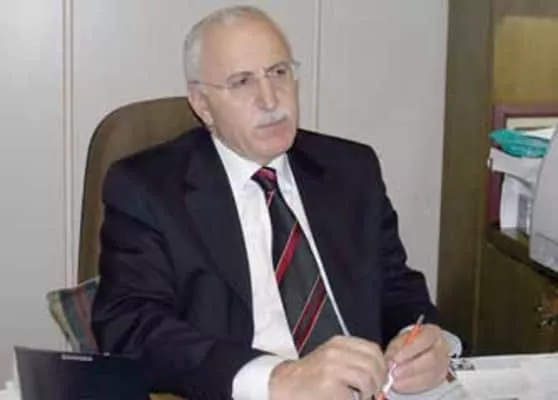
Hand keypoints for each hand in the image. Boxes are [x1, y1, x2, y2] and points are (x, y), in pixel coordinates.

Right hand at [269, 335, 386, 399]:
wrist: (286, 385)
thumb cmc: (310, 376)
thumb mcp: (333, 358)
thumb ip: (354, 359)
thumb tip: (382, 371)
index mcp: (339, 343)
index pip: (373, 349)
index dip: (382, 365)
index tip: (380, 378)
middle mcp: (336, 351)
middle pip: (374, 364)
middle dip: (378, 381)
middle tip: (373, 391)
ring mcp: (332, 367)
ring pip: (368, 378)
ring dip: (369, 392)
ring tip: (361, 397)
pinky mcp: (329, 384)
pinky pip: (356, 392)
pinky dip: (359, 398)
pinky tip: (349, 399)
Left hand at [384, 324, 449, 393]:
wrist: (425, 348)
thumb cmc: (412, 341)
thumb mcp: (402, 338)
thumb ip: (396, 347)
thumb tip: (391, 360)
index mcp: (432, 333)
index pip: (424, 340)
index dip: (410, 350)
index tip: (396, 358)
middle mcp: (442, 348)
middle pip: (431, 359)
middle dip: (411, 368)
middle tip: (395, 373)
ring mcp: (443, 364)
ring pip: (430, 374)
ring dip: (411, 380)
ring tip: (395, 382)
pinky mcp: (440, 377)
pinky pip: (428, 384)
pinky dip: (412, 386)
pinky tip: (401, 386)